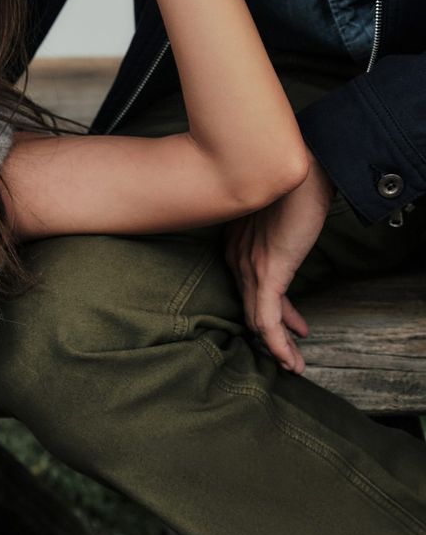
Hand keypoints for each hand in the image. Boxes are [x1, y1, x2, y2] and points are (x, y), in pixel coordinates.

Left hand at [223, 152, 335, 373]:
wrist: (299, 170)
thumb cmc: (291, 185)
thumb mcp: (278, 214)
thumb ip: (277, 233)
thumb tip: (288, 242)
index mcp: (237, 245)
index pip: (249, 288)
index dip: (268, 310)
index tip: (290, 325)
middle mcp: (238, 259)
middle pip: (251, 307)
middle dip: (272, 333)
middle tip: (289, 353)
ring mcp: (251, 268)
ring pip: (258, 319)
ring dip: (278, 346)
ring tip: (292, 364)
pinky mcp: (269, 273)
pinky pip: (267, 319)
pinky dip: (277, 343)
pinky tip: (287, 359)